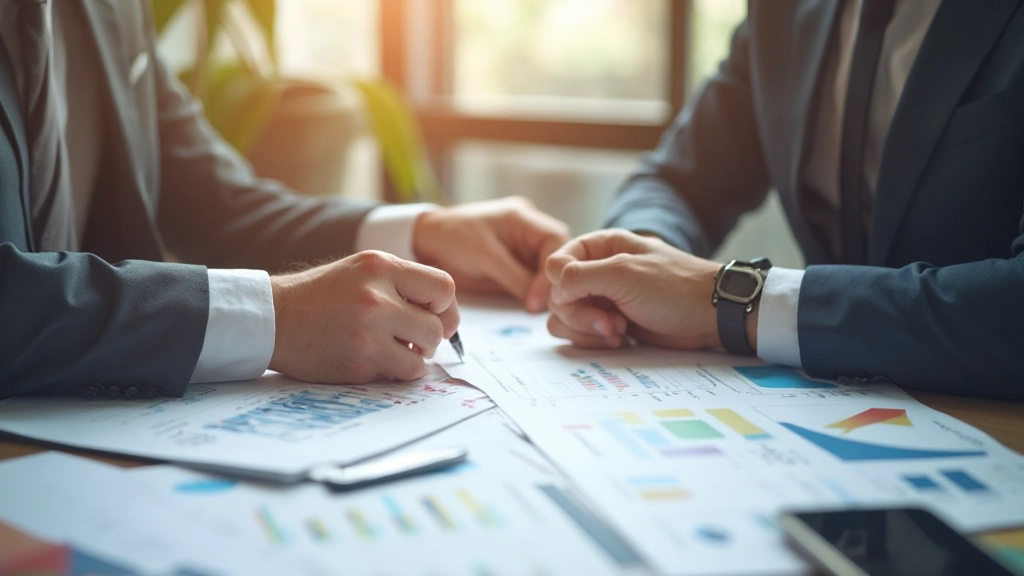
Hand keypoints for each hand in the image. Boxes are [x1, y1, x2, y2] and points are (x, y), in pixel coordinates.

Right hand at [269, 251, 458, 383]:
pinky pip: (397, 375)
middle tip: (412, 340)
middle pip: (437, 327)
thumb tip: (446, 317)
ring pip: (422, 358)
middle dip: (430, 339)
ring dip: (413, 360)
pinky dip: (392, 373)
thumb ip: (402, 285)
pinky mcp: (357, 362)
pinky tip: (373, 361)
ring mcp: (367, 332)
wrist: (272, 318)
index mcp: (381, 266)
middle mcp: (376, 297)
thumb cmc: (321, 296)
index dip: (446, 308)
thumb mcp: (362, 271)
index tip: (435, 317)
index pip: (443, 287)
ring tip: (393, 352)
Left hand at [413, 196, 570, 311]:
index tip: (539, 297)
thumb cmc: (452, 239)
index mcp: (524, 217)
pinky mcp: (518, 265)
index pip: (556, 241)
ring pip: (550, 270)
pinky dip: (536, 293)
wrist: (427, 242)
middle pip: (558, 256)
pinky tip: (532, 306)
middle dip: (554, 281)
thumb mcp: (485, 257)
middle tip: (543, 307)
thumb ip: (515, 277)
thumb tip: (540, 303)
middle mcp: (530, 230)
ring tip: (539, 309)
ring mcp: (525, 248)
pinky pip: (535, 279)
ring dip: (547, 289)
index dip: (552, 270)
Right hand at [546, 229, 754, 350]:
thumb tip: (553, 291)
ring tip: (619, 333)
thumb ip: (580, 277)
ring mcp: (603, 299)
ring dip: (587, 330)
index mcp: (600, 247)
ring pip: (566, 318)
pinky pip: (583, 334)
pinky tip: (622, 340)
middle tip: (610, 324)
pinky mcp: (610, 323)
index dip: (561, 285)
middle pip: (558, 296)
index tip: (580, 298)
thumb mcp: (623, 273)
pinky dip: (596, 340)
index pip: (555, 264)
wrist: (710, 316)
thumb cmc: (673, 288)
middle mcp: (597, 271)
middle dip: (580, 315)